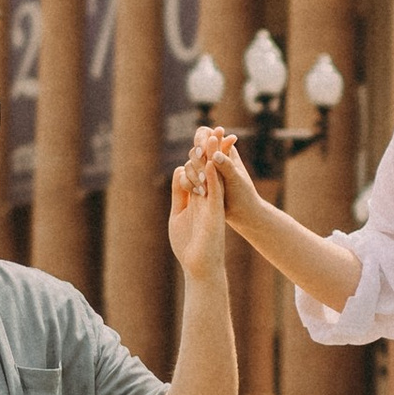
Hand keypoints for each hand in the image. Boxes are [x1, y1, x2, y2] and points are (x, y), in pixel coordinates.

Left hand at [168, 145, 230, 284]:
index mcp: (197, 197)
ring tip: (213, 135)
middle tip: (208, 130)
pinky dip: (214, 173)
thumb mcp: (178, 214)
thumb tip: (179, 172)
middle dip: (207, 149)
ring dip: (212, 154)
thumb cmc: (188, 244)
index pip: (196, 171)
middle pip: (206, 167)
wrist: (199, 264)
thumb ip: (179, 193)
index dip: (197, 155)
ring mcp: (211, 202)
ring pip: (212, 174)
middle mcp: (205, 196)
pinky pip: (215, 187)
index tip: (199, 137)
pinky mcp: (214, 209)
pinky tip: (212, 158)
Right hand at [184, 123, 260, 221]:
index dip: (200, 139)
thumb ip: (226, 166)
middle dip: (197, 162)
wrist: (242, 214)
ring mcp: (204, 170)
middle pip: (194, 150)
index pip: (205, 134)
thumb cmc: (244, 194)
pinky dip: (189, 184)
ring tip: (203, 189)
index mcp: (224, 149)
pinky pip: (185, 179)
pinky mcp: (198, 182)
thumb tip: (215, 155)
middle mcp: (212, 157)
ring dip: (194, 175)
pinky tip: (198, 193)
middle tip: (204, 176)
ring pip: (188, 165)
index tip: (201, 151)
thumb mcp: (236, 179)